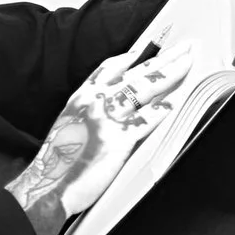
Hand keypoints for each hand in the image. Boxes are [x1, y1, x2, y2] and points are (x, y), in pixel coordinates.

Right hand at [6, 42, 197, 234]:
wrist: (47, 186)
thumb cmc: (56, 164)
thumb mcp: (69, 125)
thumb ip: (90, 112)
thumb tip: (111, 109)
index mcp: (81, 97)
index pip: (110, 67)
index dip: (132, 56)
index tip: (147, 48)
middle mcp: (95, 101)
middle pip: (136, 72)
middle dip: (164, 57)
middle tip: (184, 48)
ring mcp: (108, 118)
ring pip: (146, 88)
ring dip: (171, 73)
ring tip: (188, 64)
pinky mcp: (119, 139)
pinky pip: (147, 120)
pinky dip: (164, 110)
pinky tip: (177, 102)